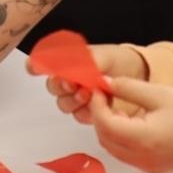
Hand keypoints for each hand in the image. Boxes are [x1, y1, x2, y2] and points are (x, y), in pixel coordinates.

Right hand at [30, 43, 147, 122]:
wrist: (138, 75)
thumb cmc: (117, 61)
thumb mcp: (102, 56)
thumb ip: (85, 63)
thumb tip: (71, 69)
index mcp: (67, 62)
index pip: (43, 64)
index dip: (35, 66)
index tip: (34, 68)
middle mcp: (68, 80)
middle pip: (52, 87)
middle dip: (60, 85)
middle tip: (72, 83)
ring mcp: (77, 98)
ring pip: (64, 104)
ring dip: (74, 99)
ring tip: (88, 93)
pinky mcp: (88, 113)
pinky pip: (79, 116)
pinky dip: (86, 111)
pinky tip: (96, 105)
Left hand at [88, 76, 172, 172]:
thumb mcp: (159, 94)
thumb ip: (128, 88)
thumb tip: (105, 83)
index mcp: (143, 139)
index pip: (105, 124)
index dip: (97, 105)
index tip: (99, 89)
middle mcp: (141, 158)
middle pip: (104, 138)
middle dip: (99, 116)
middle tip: (105, 95)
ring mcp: (146, 166)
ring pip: (112, 148)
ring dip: (108, 127)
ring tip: (117, 106)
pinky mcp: (151, 167)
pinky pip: (124, 153)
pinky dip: (119, 137)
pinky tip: (129, 121)